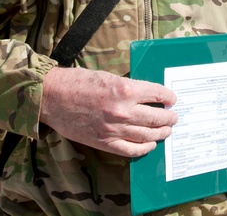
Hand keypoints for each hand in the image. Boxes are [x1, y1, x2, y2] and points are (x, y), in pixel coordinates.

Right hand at [39, 66, 177, 156]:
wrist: (52, 97)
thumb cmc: (78, 82)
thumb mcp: (108, 77)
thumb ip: (128, 87)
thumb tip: (148, 95)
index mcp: (125, 90)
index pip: (157, 94)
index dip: (168, 97)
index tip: (172, 99)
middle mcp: (122, 111)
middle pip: (156, 117)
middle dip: (169, 117)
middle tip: (174, 117)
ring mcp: (114, 129)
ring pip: (147, 135)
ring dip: (161, 133)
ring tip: (167, 130)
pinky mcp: (104, 142)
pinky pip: (131, 150)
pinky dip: (144, 148)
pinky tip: (150, 145)